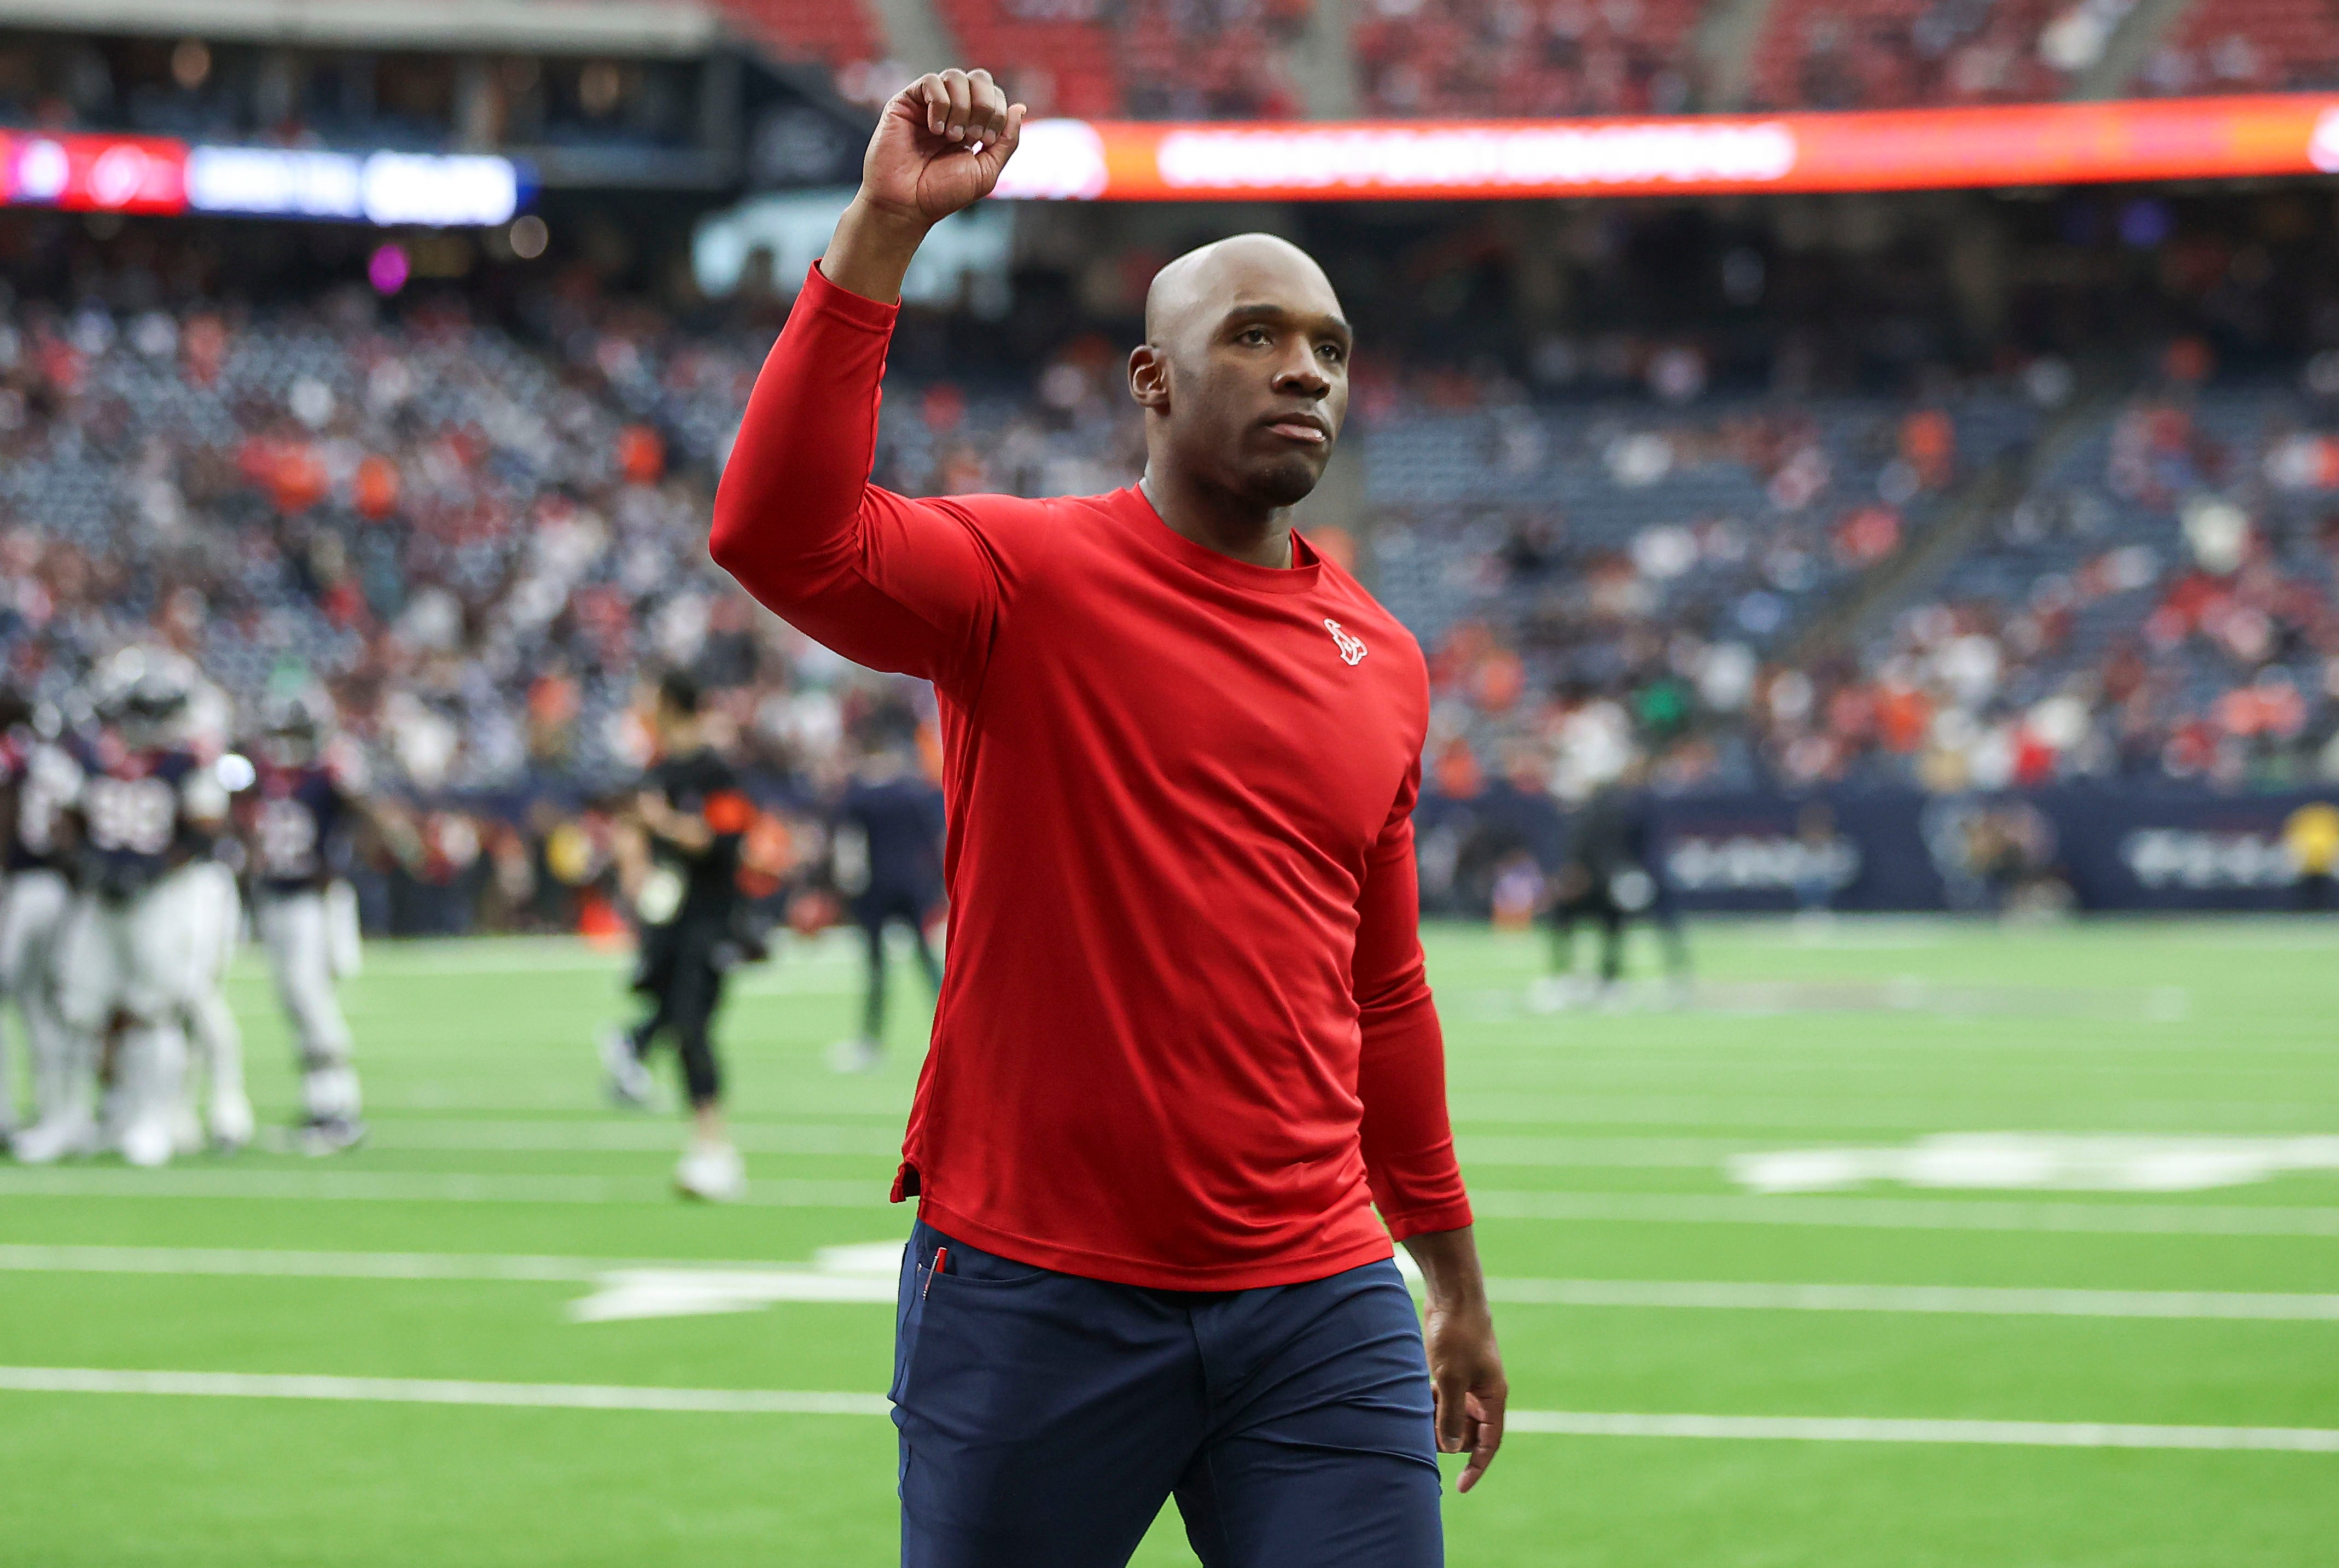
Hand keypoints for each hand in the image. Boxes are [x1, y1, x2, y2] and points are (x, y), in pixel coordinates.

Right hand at [861, 69, 1025, 228]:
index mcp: (973, 123)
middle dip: (984, 104)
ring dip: (961, 107)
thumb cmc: (943, 193)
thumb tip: (1019, 107)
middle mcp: (953, 109)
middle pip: (980, 78)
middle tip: (972, 135)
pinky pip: (931, 81)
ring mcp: (929, 103)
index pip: (995, 95)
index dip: (997, 112)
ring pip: (955, 76)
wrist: (906, 204)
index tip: (985, 141)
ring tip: (951, 136)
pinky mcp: (906, 101)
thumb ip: (1007, 141)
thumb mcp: (986, 171)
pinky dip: (939, 103)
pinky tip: (935, 128)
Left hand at [1405, 1226, 1506, 1492]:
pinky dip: (1430, 1400)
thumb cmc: (1456, 1333)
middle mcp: (1483, 1392)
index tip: (1462, 1487)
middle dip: (1448, 1434)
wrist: (1450, 1293)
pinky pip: (1442, 1397)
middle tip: (1426, 1424)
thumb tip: (1449, 1449)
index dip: (1478, 1467)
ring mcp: (1467, 1380)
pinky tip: (1419, 1390)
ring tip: (1421, 1402)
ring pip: (1452, 1414)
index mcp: (1493, 1396)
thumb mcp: (1451, 1378)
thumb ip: (1450, 1415)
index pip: (1490, 1442)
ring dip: (1436, 1416)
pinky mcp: (1451, 1368)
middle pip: (1467, 1431)